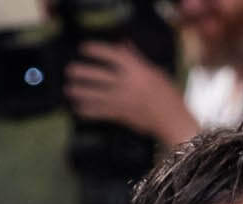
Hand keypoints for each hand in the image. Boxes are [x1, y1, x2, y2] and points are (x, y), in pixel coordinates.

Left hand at [64, 42, 197, 146]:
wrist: (172, 119)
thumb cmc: (167, 94)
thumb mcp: (154, 72)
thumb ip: (136, 58)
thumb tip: (123, 45)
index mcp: (138, 70)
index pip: (114, 55)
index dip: (97, 50)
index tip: (84, 48)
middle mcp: (129, 84)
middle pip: (100, 76)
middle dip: (83, 73)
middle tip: (69, 70)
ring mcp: (124, 101)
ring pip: (97, 95)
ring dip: (81, 92)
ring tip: (69, 89)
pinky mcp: (122, 116)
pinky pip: (101, 113)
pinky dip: (89, 111)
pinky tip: (78, 110)